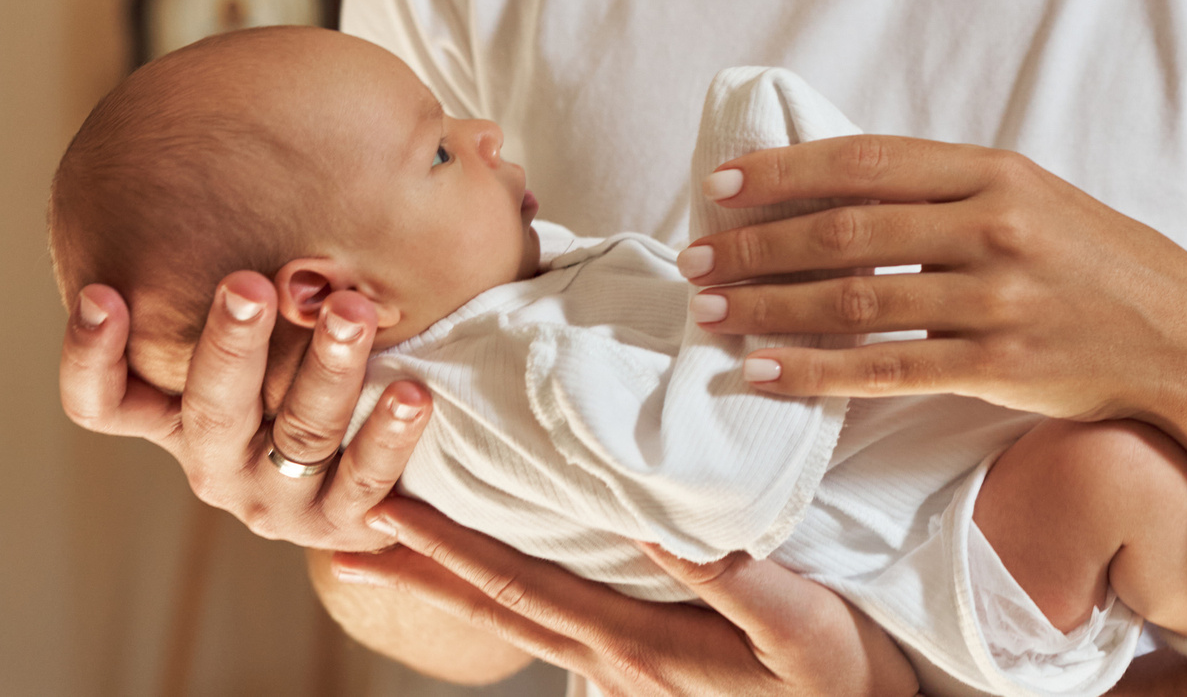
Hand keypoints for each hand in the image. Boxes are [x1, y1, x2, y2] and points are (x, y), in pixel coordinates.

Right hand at [58, 273, 426, 549]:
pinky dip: (387, 436)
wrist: (369, 468)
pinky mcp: (339, 523)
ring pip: (298, 433)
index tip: (101, 291)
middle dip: (230, 343)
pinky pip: (365, 480)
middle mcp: (213, 461)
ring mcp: (275, 497)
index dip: (90, 355)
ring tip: (353, 310)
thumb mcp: (266, 319)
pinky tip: (413, 393)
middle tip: (249, 284)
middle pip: (209, 408)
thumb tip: (267, 142)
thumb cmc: (302, 357)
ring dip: (327, 368)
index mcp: (173, 416)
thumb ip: (259, 264)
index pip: (103, 403)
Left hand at [332, 498, 916, 696]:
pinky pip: (556, 617)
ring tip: (392, 548)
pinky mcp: (647, 659)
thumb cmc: (842, 673)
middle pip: (498, 605)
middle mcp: (615, 659)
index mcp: (637, 644)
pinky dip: (507, 591)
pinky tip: (498, 573)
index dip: (450, 551)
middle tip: (345, 526)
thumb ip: (729, 576)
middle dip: (420, 564)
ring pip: (520, 615)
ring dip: (451, 581)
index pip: (522, 588)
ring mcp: (626, 666)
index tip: (385, 512)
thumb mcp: (799, 623)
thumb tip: (649, 518)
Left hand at [678, 137, 1186, 479]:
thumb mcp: (1039, 204)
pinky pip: (883, 371)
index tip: (719, 185)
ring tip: (710, 311)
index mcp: (998, 173)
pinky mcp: (1001, 369)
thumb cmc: (1110, 271)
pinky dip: (812, 371)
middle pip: (846, 232)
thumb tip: (844, 197)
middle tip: (694, 257)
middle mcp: (995, 227)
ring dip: (768, 306)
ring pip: (853, 302)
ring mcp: (999, 300)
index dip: (784, 172)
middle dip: (756, 245)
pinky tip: (761, 371)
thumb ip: (953, 197)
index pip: (866, 162)